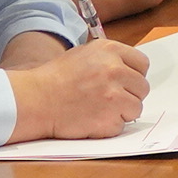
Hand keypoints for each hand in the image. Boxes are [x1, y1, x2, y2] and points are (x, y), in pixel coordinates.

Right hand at [8, 38, 148, 142]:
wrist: (35, 99)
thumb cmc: (55, 79)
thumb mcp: (84, 55)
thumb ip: (110, 59)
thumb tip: (131, 72)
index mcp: (110, 50)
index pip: (142, 64)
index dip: (134, 75)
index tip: (125, 83)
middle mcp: (115, 70)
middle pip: (142, 87)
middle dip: (129, 95)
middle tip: (109, 100)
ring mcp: (113, 95)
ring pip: (136, 108)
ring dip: (121, 112)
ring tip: (99, 110)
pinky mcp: (108, 118)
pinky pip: (121, 125)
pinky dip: (108, 127)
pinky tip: (91, 120)